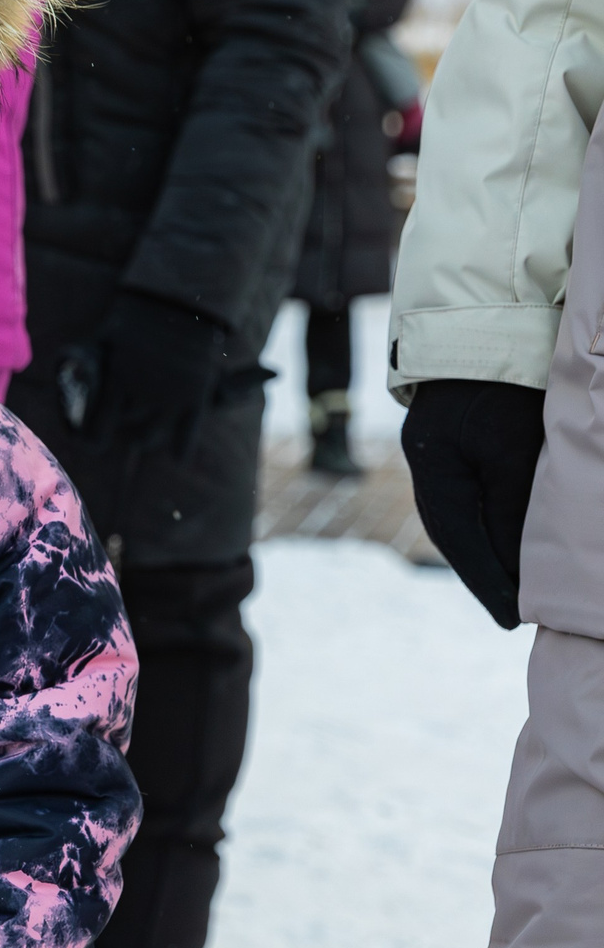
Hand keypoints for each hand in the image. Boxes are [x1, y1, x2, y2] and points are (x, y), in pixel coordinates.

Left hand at [71, 290, 228, 454]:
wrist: (182, 302)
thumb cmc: (135, 319)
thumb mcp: (102, 337)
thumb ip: (82, 359)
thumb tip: (60, 371)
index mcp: (116, 382)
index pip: (96, 431)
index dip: (87, 438)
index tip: (83, 438)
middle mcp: (143, 396)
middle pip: (125, 428)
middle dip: (118, 425)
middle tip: (116, 420)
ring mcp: (171, 399)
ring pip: (151, 436)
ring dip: (144, 437)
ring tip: (140, 436)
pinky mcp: (195, 397)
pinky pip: (188, 434)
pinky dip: (181, 449)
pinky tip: (177, 458)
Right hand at [402, 378, 547, 627]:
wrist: (487, 327)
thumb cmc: (507, 386)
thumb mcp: (517, 450)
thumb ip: (514, 507)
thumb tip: (520, 565)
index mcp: (434, 469)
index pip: (462, 541)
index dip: (489, 584)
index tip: (513, 619)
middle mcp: (426, 466)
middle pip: (453, 534)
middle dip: (481, 574)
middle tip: (510, 611)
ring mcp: (434, 454)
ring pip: (457, 518)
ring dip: (481, 551)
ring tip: (508, 582)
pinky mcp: (449, 445)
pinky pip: (462, 499)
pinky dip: (482, 524)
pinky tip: (500, 536)